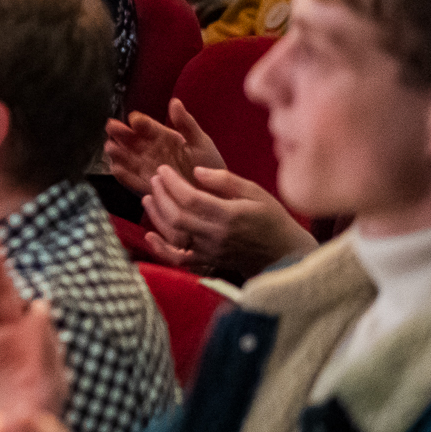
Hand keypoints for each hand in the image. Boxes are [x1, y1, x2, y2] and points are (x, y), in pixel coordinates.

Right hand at [103, 98, 224, 198]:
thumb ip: (186, 123)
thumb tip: (174, 101)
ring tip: (111, 147)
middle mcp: (149, 150)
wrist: (214, 193)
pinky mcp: (143, 186)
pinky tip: (117, 168)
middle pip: (130, 140)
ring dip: (117, 153)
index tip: (135, 119)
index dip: (139, 122)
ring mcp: (145, 168)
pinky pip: (129, 180)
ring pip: (126, 158)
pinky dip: (122, 175)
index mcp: (162, 136)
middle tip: (112, 127)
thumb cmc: (208, 165)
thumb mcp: (200, 141)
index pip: (146, 126)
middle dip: (120, 133)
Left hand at [139, 164, 313, 279]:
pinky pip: (179, 259)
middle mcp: (216, 235)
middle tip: (155, 179)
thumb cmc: (270, 218)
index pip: (191, 198)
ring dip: (156, 215)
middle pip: (177, 216)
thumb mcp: (254, 191)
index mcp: (229, 215)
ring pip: (174, 235)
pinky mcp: (207, 262)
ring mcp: (210, 251)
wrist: (282, 253)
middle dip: (161, 195)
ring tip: (149, 196)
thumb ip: (225, 180)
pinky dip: (161, 249)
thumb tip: (196, 170)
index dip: (172, 182)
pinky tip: (150, 235)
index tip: (163, 169)